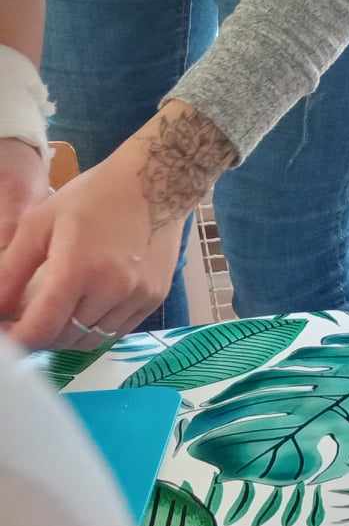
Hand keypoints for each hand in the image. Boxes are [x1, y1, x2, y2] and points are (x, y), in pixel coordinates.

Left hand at [0, 101, 229, 350]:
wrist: (157, 185)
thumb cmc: (93, 197)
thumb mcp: (39, 224)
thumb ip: (11, 270)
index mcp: (78, 269)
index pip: (41, 329)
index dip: (18, 339)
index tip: (7, 332)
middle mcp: (112, 290)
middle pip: (66, 339)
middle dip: (41, 336)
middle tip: (28, 320)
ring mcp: (138, 297)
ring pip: (93, 340)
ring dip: (69, 335)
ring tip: (57, 315)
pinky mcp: (155, 299)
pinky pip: (118, 330)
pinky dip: (96, 328)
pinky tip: (87, 307)